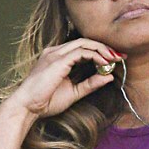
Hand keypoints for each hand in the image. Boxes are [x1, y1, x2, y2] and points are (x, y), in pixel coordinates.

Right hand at [7, 39, 126, 120]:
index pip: (82, 47)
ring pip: (84, 43)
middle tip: (121, 56)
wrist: (27, 107)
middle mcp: (56, 52)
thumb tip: (109, 77)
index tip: (115, 60)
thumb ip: (90, 84)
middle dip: (105, 47)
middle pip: (85, 41)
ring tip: (115, 58)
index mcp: (57, 58)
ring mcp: (55, 54)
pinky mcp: (57, 60)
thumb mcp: (74, 92)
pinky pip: (81, 52)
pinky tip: (104, 63)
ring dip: (102, 50)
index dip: (100, 51)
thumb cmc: (45, 101)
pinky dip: (95, 55)